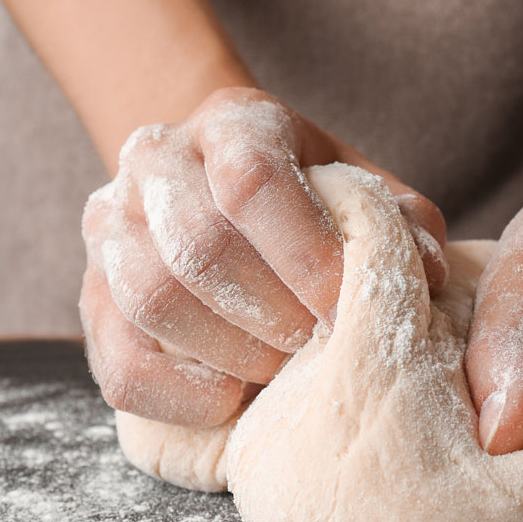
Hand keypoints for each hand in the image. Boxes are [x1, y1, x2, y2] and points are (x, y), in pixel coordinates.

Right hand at [80, 87, 447, 426]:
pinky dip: (180, 394)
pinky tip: (233, 399)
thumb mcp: (362, 191)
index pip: (253, 182)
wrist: (222, 191)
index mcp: (233, 122)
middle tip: (317, 344)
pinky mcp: (92, 295)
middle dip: (273, 313)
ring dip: (231, 350)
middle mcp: (157, 160)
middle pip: (198, 245)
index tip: (347, 308)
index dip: (306, 254)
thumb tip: (430, 271)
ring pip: (152, 298)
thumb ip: (401, 222)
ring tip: (280, 368)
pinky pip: (119, 362)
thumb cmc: (310, 201)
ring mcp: (112, 224)